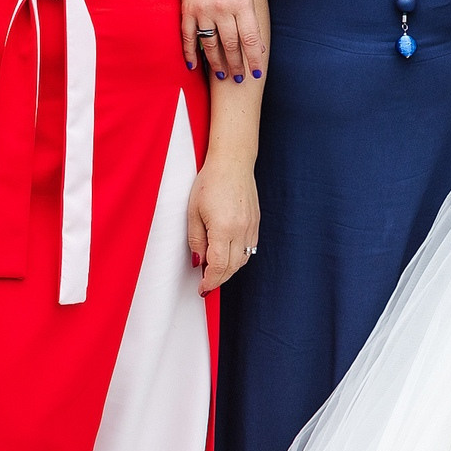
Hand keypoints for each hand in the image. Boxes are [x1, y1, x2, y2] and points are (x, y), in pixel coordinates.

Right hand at [179, 0, 264, 82]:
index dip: (254, 59)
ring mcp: (203, 11)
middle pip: (230, 44)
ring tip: (223, 75)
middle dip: (236, 64)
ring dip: (217, 63)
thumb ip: (250, 19)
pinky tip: (195, 66)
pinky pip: (189, 38)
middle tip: (239, 79)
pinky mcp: (187, 11)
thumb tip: (257, 47)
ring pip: (210, 44)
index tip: (257, 73)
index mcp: (242, 3)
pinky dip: (191, 54)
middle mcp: (223, 9)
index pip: (250, 38)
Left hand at [188, 153, 259, 293]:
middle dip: (219, 279)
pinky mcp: (256, 222)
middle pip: (233, 267)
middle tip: (206, 285)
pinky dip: (239, 257)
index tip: (202, 288)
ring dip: (230, 269)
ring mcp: (251, 226)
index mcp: (224, 228)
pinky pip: (250, 248)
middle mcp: (242, 230)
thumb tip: (198, 262)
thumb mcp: (193, 212)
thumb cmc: (210, 182)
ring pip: (243, 259)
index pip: (219, 266)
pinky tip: (228, 256)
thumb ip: (196, 240)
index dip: (210, 281)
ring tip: (215, 271)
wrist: (233, 163)